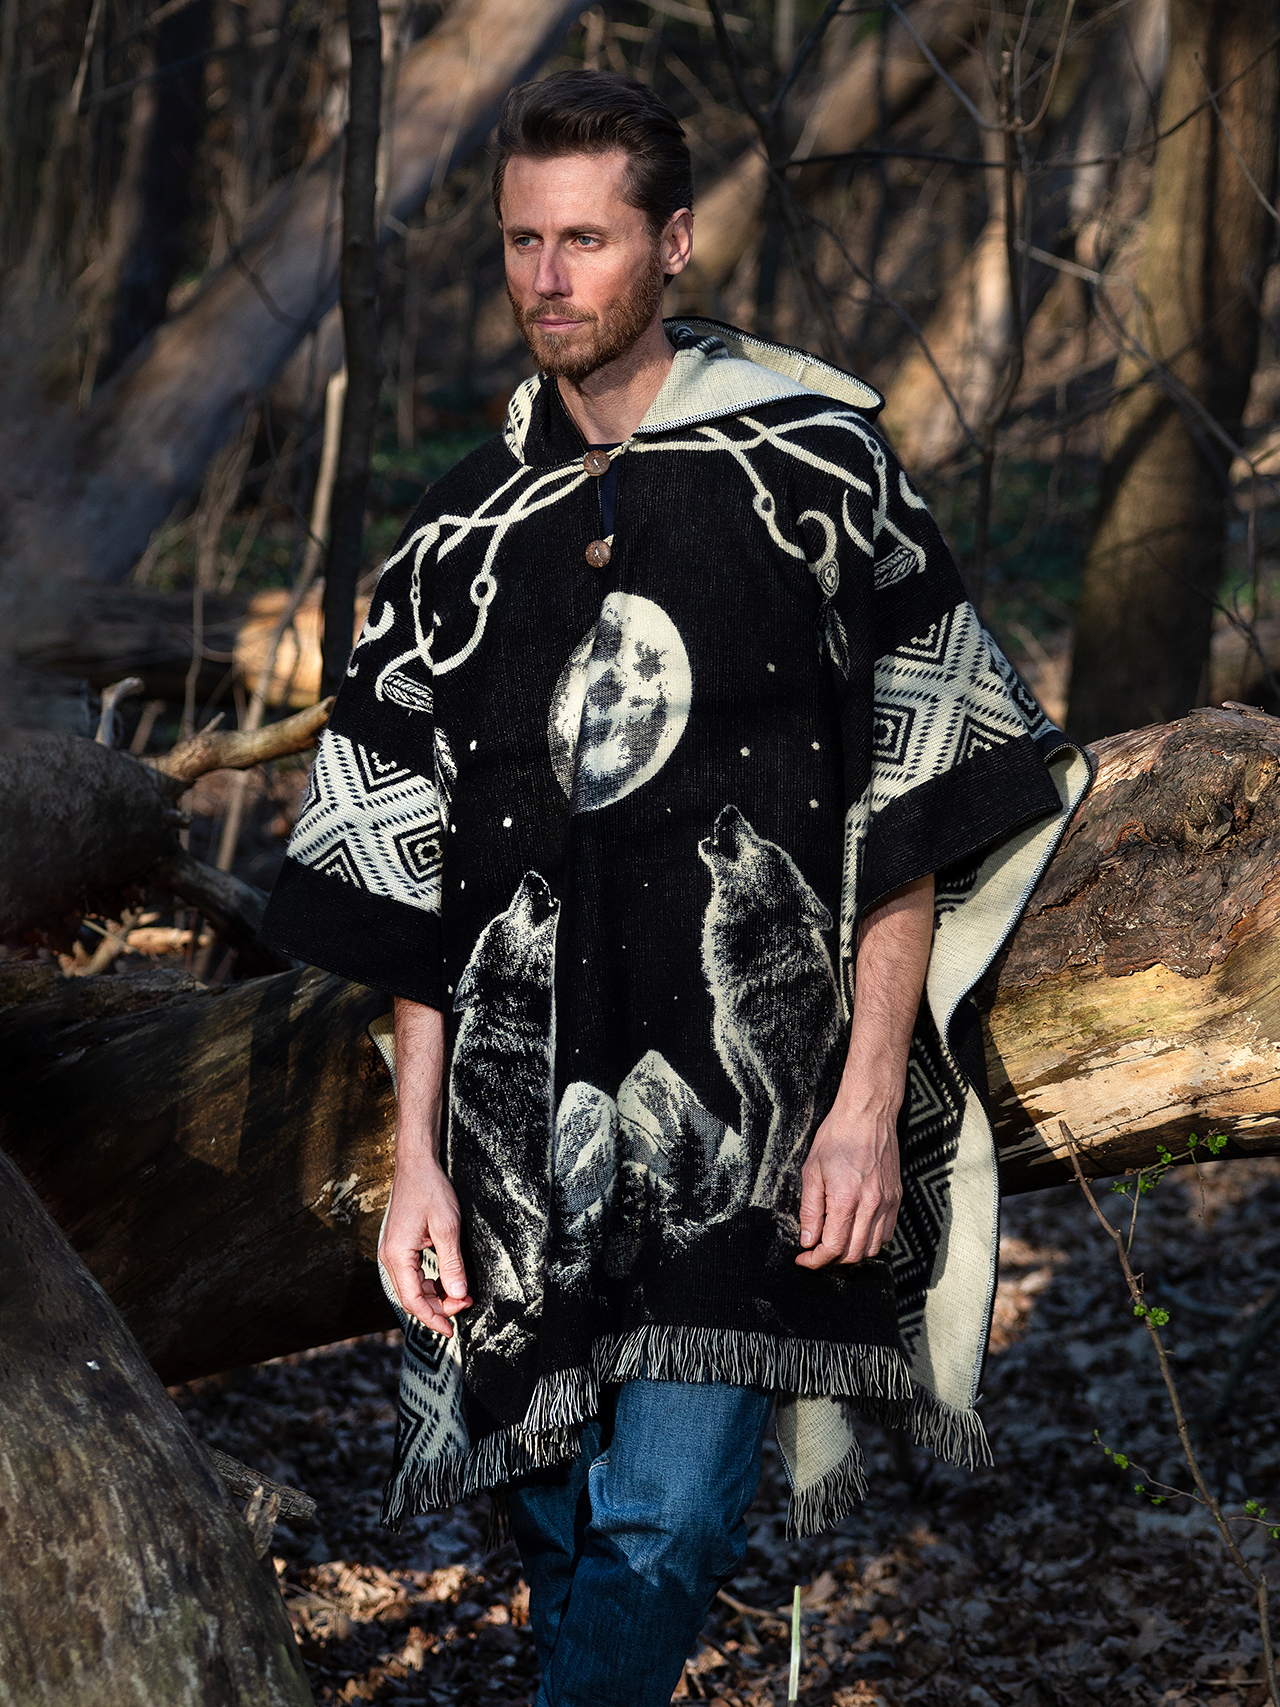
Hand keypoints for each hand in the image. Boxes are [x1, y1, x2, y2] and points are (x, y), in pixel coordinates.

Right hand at [379, 1154, 471, 1334]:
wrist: (417, 1165)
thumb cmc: (430, 1190)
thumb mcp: (447, 1228)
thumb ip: (452, 1264)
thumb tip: (458, 1295)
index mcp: (397, 1255)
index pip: (412, 1300)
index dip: (433, 1318)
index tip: (451, 1330)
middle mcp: (389, 1258)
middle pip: (411, 1297)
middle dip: (438, 1307)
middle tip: (466, 1304)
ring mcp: (392, 1253)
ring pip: (411, 1288)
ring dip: (434, 1296)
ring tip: (461, 1294)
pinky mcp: (399, 1248)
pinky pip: (412, 1275)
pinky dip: (429, 1283)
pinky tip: (447, 1282)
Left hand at [795, 1096, 901, 1267]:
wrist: (867, 1115)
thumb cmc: (837, 1137)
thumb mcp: (811, 1170)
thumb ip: (810, 1210)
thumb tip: (808, 1240)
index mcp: (846, 1199)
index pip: (833, 1248)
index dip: (815, 1260)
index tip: (804, 1259)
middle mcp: (870, 1205)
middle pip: (853, 1254)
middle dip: (831, 1260)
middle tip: (816, 1252)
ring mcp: (886, 1203)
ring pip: (872, 1248)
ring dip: (852, 1253)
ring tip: (835, 1242)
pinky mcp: (896, 1198)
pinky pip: (887, 1234)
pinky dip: (870, 1241)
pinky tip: (856, 1231)